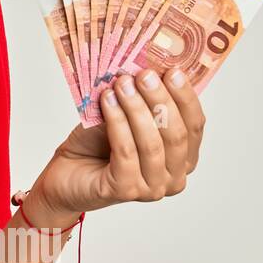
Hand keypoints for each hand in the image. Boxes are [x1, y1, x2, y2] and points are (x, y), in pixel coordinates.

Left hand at [27, 67, 205, 225]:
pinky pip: (126, 152)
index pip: (195, 125)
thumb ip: (141, 101)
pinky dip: (117, 123)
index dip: (185, 97)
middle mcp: (174, 178)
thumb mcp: (124, 116)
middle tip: (144, 74)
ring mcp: (152, 188)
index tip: (173, 70)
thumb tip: (149, 70)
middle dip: (160, 100)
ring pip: (151, 143)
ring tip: (121, 83)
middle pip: (175, 134)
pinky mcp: (126, 191)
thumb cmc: (98, 145)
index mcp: (183, 158)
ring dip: (136, 108)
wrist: (67, 173)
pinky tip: (107, 101)